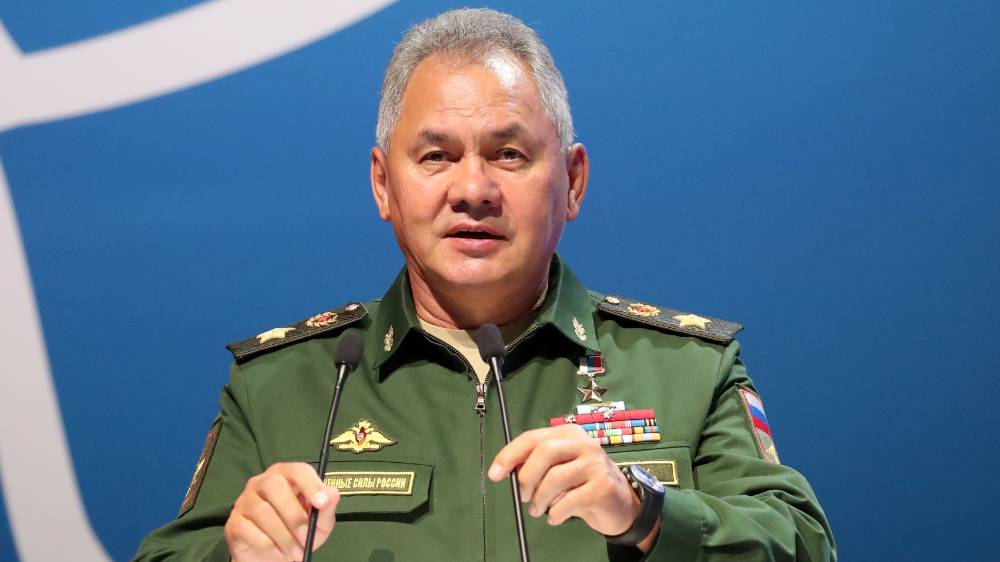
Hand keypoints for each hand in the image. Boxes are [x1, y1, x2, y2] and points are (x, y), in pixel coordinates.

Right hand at [224, 462, 339, 561]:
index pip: (297, 470)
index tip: (322, 503)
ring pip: (262, 511)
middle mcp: (261, 483)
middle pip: (275, 486)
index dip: (310, 484)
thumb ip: (326, 509)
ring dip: (283, 536)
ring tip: (295, 552)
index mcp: (285, 476)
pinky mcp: (234, 523)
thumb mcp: (318, 524)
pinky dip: (268, 544)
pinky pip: (248, 529)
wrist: (273, 557)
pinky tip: (278, 553)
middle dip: (294, 515)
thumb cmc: (297, 533)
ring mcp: (244, 501)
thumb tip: (333, 493)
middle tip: (305, 537)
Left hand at [488, 424, 659, 551]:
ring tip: (538, 510)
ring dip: (539, 501)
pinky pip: (568, 502)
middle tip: (523, 496)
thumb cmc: (582, 483)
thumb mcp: (560, 467)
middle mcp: (584, 444)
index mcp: (569, 434)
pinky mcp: (603, 487)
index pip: (533, 438)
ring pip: (555, 479)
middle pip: (544, 452)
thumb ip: (537, 463)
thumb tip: (507, 469)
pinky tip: (555, 517)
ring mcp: (595, 464)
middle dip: (526, 477)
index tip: (495, 474)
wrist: (620, 504)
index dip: (510, 455)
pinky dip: (555, 514)